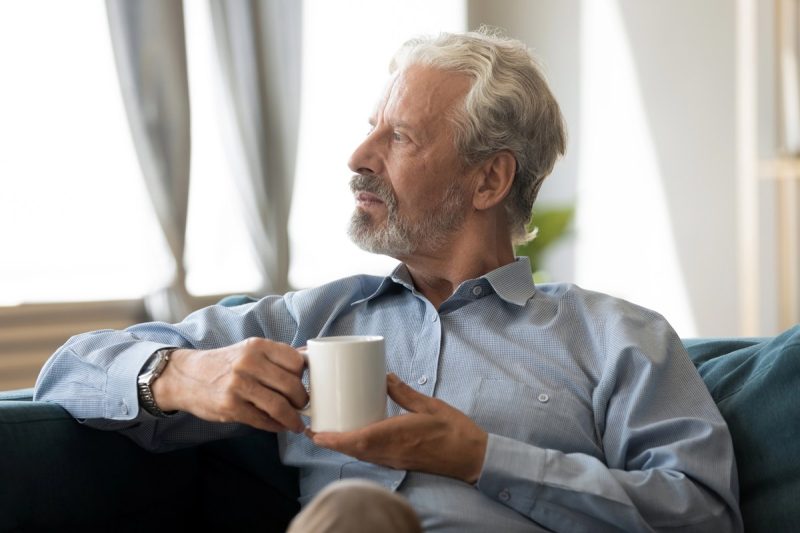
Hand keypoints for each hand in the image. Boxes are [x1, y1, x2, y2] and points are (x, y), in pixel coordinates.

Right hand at [151, 338, 307, 432]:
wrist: (185, 377)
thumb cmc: (225, 364)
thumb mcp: (249, 350)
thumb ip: (277, 356)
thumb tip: (311, 359)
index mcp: (257, 346)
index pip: (296, 361)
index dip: (305, 376)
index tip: (305, 384)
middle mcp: (248, 363)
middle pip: (291, 385)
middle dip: (302, 400)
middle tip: (303, 407)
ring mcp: (238, 385)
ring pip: (279, 406)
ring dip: (293, 419)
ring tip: (296, 423)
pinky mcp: (230, 406)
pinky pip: (262, 420)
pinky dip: (275, 426)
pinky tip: (279, 426)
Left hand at [309, 373, 487, 483]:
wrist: (473, 458)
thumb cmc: (455, 431)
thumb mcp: (430, 405)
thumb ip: (405, 392)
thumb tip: (384, 376)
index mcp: (397, 436)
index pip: (358, 440)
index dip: (333, 439)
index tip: (315, 433)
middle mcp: (392, 452)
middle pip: (353, 450)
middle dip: (331, 442)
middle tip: (313, 429)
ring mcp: (396, 460)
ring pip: (361, 456)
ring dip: (343, 447)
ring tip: (329, 433)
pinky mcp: (401, 463)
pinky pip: (373, 458)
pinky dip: (358, 449)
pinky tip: (356, 439)